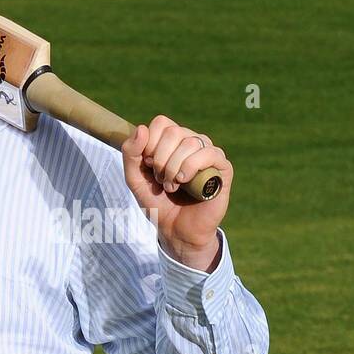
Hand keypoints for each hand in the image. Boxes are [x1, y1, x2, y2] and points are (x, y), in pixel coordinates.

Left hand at [120, 115, 232, 270]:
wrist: (177, 230)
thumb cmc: (158, 203)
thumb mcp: (135, 179)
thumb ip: (131, 154)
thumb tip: (141, 128)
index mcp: (172, 141)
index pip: (161, 123)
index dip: (150, 144)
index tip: (148, 167)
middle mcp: (192, 142)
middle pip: (174, 132)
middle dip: (160, 159)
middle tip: (161, 180)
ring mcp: (208, 154)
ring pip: (190, 142)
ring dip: (174, 168)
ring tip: (172, 186)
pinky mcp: (223, 168)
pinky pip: (209, 153)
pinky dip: (191, 167)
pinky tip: (185, 182)